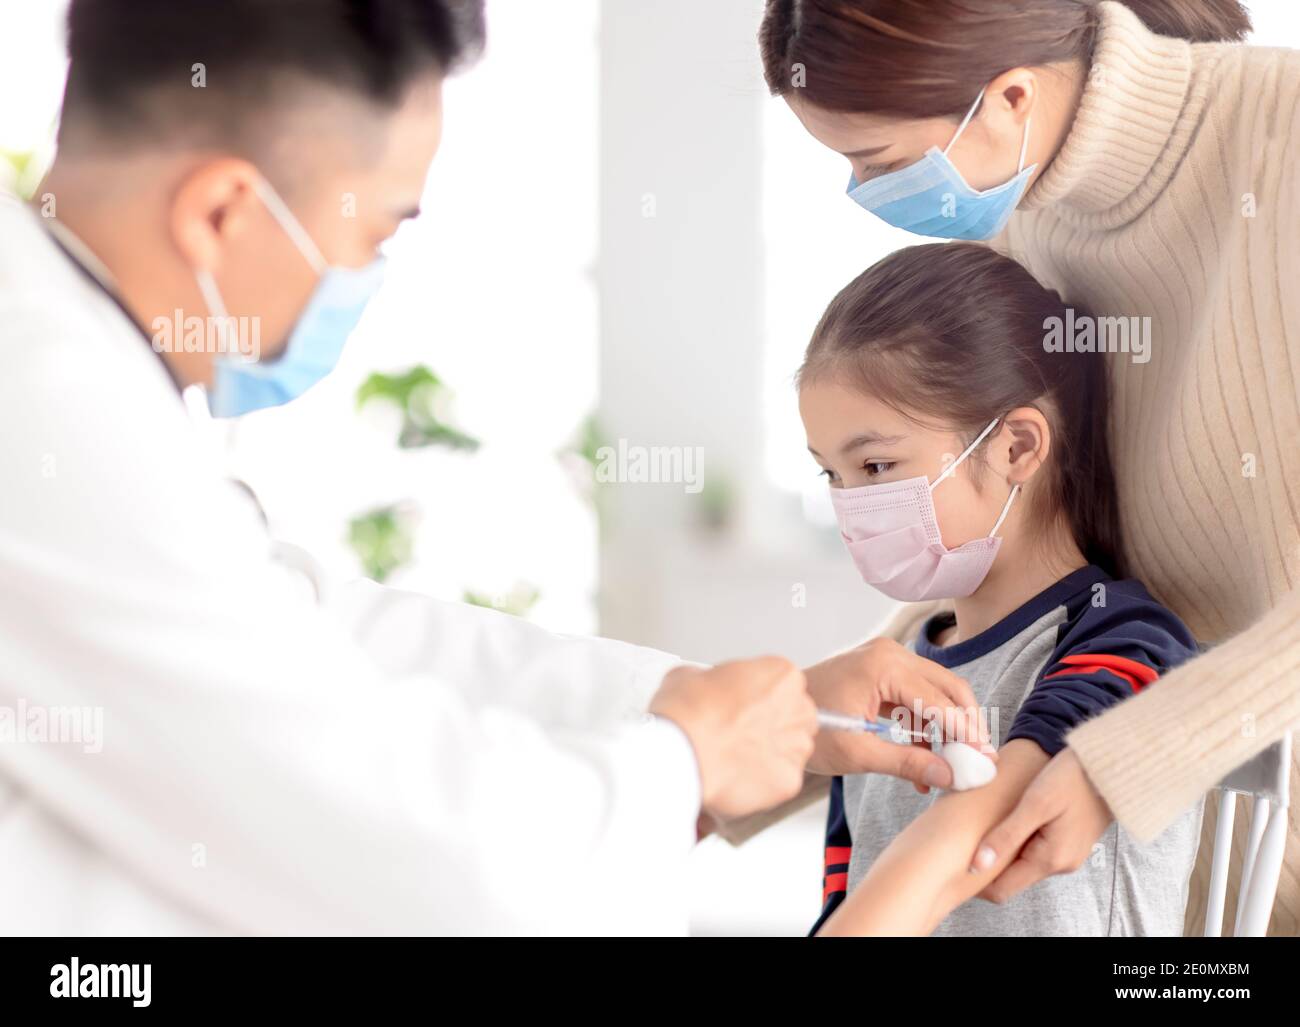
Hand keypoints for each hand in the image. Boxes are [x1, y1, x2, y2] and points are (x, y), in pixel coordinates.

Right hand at [650, 656, 816, 820]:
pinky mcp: (789, 781)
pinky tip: (735, 775)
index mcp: (782, 675)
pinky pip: (780, 781)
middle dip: (771, 725)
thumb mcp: (691, 674)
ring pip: (791, 752)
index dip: (758, 697)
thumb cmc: (687, 713)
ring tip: (733, 756)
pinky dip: (761, 782)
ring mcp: (796, 747)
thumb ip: (712, 680)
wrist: (681, 751)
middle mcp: (798, 709)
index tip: (741, 705)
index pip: (782, 685)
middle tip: (738, 732)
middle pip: (795, 717)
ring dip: (768, 754)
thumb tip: (704, 689)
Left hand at [805, 638, 990, 792]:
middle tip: (979, 759)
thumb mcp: (857, 753)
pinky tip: (926, 760)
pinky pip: (918, 696)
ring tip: (952, 766)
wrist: (777, 714)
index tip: (984, 758)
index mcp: (883, 666)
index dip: (965, 731)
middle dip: (965, 724)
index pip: (939, 699)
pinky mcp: (883, 671)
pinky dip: (926, 725)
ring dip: (947, 728)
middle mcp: (890, 654)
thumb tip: (948, 776)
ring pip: (936, 692)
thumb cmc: (809, 729)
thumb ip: (905, 763)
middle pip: (947, 687)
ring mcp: (887, 659)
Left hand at [969, 747, 1112, 900]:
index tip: (953, 862)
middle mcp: (1061, 864)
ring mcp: (1066, 854)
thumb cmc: (1074, 778)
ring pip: (1023, 862)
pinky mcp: (1068, 840)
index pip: (1002, 889)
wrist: (1112, 764)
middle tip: (961, 840)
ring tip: (980, 826)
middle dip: (986, 864)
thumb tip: (977, 866)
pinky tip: (1005, 820)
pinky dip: (1017, 840)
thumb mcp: (1035, 803)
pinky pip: (1035, 849)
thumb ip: (1007, 835)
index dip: (974, 881)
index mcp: (1051, 860)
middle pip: (1012, 877)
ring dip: (1002, 849)